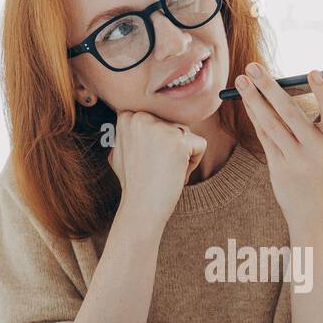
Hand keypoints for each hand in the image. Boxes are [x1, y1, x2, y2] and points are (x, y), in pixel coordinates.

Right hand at [108, 109, 206, 229]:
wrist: (141, 208)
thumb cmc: (134, 183)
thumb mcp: (121, 149)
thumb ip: (131, 130)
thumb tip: (129, 114)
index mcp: (127, 115)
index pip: (160, 118)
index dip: (158, 142)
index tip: (146, 160)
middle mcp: (141, 116)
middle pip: (175, 123)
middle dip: (171, 147)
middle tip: (156, 168)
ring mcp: (160, 127)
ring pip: (187, 133)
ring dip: (182, 155)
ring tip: (164, 171)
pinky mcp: (178, 141)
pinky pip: (200, 145)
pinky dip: (193, 164)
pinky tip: (175, 175)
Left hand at [235, 64, 322, 230]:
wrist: (316, 212)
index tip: (312, 71)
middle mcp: (318, 150)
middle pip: (290, 113)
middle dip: (269, 87)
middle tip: (253, 67)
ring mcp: (297, 160)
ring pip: (271, 124)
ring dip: (254, 99)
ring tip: (242, 80)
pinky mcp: (279, 168)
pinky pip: (265, 137)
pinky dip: (255, 116)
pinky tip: (247, 100)